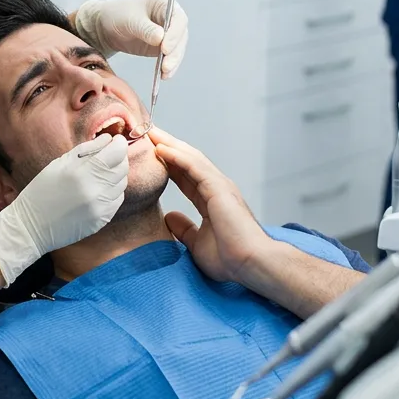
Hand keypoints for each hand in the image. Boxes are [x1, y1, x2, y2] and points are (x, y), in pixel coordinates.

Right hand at [0, 134, 128, 285]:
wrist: (32, 227)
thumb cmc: (41, 191)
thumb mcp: (58, 164)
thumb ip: (85, 150)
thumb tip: (108, 139)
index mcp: (81, 173)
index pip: (116, 153)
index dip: (120, 143)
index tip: (116, 140)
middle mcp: (95, 191)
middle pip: (122, 168)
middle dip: (119, 157)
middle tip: (108, 154)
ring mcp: (100, 208)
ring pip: (122, 184)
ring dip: (115, 174)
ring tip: (100, 173)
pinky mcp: (102, 220)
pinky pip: (117, 199)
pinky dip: (112, 191)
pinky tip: (98, 189)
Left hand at [72, 0, 189, 78]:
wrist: (105, 26)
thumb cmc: (116, 15)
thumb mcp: (129, 20)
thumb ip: (145, 29)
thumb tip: (160, 38)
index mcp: (163, 3)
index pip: (178, 18)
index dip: (175, 34)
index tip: (165, 48)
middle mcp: (170, 17)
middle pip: (180, 35)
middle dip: (175, 52)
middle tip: (166, 66)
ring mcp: (168, 33)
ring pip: (177, 48)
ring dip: (173, 62)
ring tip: (164, 74)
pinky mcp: (162, 46)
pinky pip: (169, 57)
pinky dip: (167, 67)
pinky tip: (162, 76)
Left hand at [149, 126, 270, 284]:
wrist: (251, 265)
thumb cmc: (231, 260)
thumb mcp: (198, 243)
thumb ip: (185, 229)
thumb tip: (169, 217)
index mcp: (213, 201)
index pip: (186, 177)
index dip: (169, 164)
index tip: (150, 155)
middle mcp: (217, 189)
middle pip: (187, 162)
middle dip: (167, 147)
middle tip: (146, 134)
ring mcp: (220, 186)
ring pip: (190, 158)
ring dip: (170, 144)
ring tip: (150, 133)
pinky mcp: (219, 188)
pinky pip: (194, 166)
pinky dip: (177, 156)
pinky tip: (161, 148)